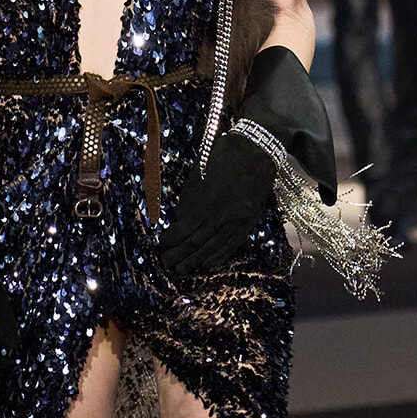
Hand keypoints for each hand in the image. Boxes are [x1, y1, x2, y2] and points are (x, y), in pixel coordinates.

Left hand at [158, 132, 276, 276]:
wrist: (255, 148)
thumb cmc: (221, 154)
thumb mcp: (197, 172)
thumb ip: (189, 199)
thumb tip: (180, 220)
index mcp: (203, 200)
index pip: (182, 229)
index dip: (170, 241)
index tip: (160, 246)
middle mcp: (218, 214)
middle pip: (194, 242)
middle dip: (178, 255)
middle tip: (165, 264)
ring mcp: (235, 219)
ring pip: (212, 247)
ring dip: (194, 261)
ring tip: (181, 270)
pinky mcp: (248, 221)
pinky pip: (232, 245)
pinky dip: (218, 257)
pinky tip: (206, 264)